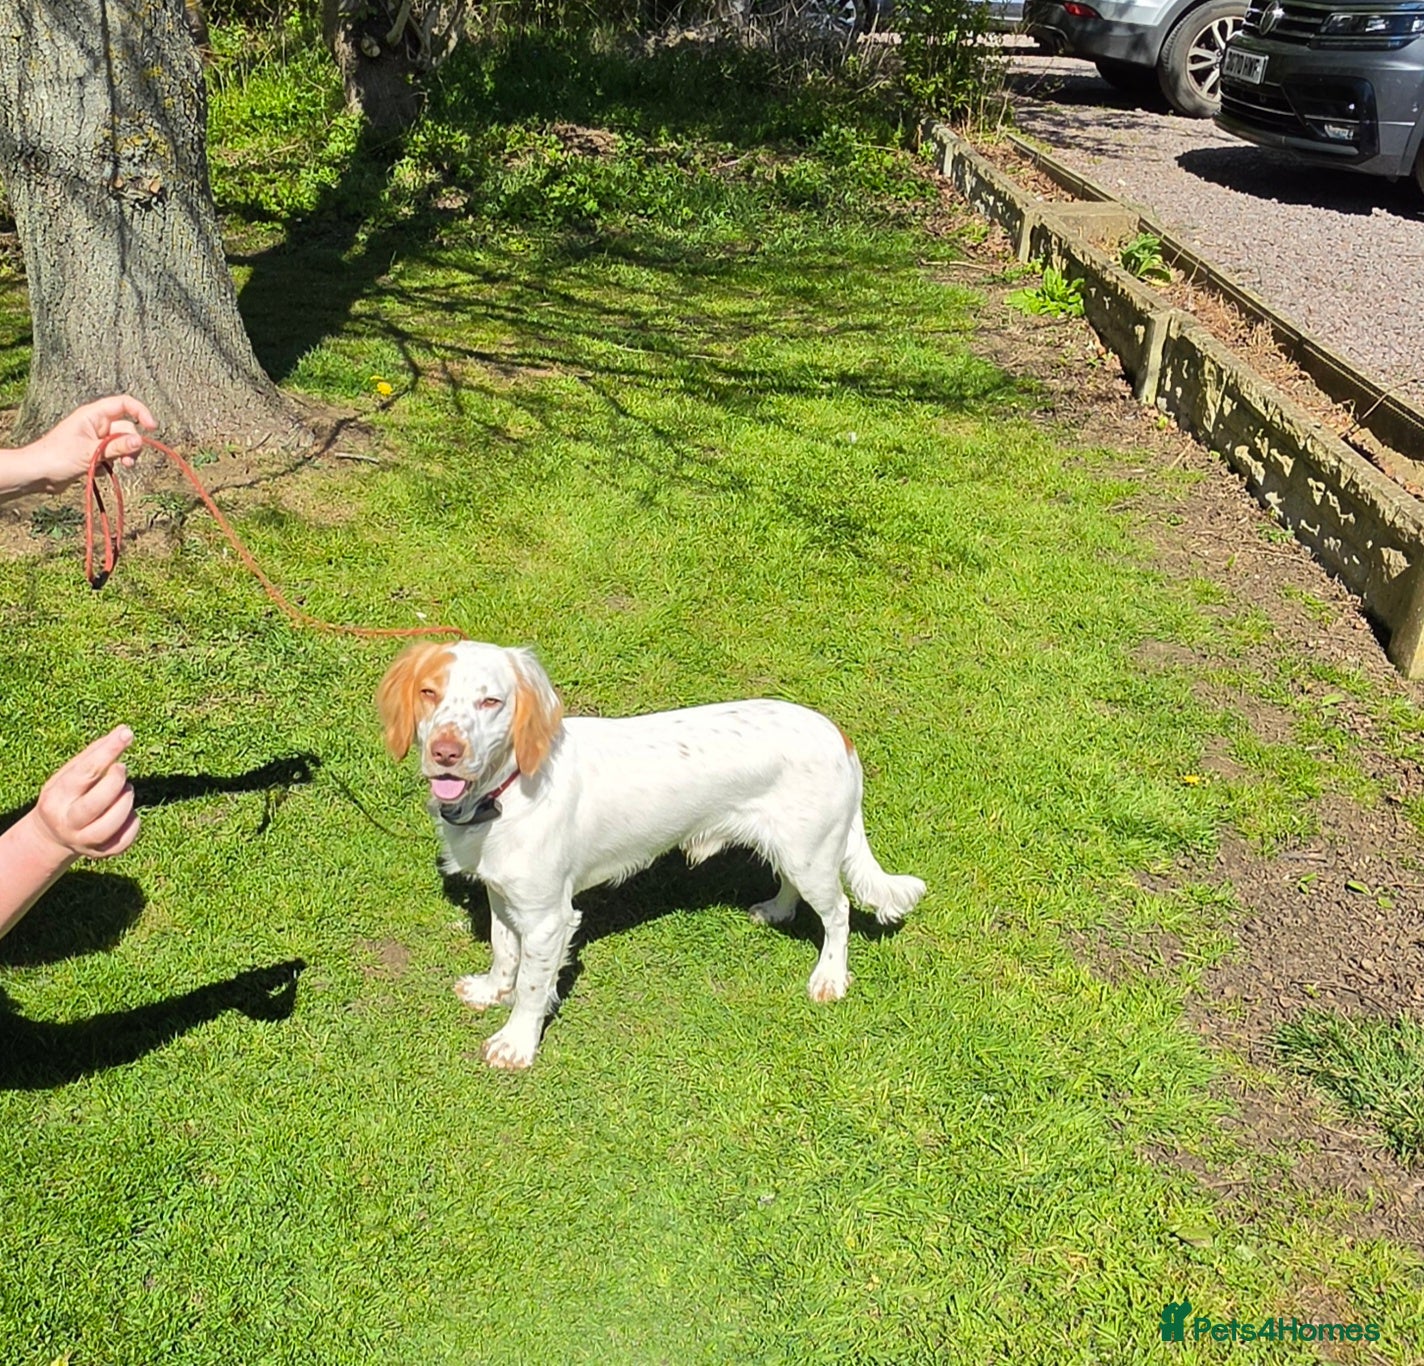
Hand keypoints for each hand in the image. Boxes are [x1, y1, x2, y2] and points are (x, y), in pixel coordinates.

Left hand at [17, 395, 156, 492]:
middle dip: (131, 445)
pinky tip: (97, 470)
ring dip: (124, 456)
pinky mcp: (94, 453)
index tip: (152, 428)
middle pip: (127, 428)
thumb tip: (141, 441)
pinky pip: (113, 456)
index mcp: (93, 415)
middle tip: (129, 463)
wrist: (36, 474)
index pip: (124, 404)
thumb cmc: (57, 457)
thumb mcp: (91, 452)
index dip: (141, 412)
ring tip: (121, 468)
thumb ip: (117, 447)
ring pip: (122, 444)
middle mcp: (96, 424)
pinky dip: (111, 465)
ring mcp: (95, 439)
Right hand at [31, 726, 140, 861]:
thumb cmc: (69, 795)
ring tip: (125, 790)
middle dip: (115, 783)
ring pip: (111, 824)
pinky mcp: (101, 853)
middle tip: (122, 769)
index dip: (108, 752)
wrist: (54, 834)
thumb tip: (124, 731)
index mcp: (56, 796)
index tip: (127, 734)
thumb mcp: (72, 774)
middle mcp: (67, 821)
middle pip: (96, 804)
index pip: (85, 772)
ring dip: (126, 802)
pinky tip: (127, 813)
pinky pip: (124, 841)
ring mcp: (83, 841)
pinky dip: (133, 823)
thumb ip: (96, 754)